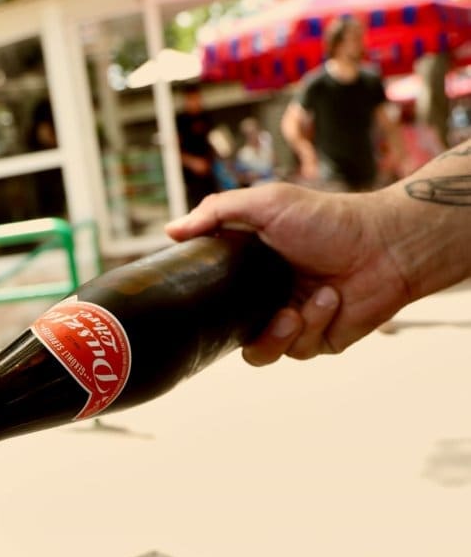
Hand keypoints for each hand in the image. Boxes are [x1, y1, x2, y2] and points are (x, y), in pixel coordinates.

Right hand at [165, 180, 410, 364]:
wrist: (385, 246)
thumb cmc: (329, 219)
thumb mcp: (267, 204)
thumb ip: (217, 213)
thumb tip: (172, 230)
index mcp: (248, 270)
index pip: (212, 298)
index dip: (202, 307)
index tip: (196, 306)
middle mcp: (266, 298)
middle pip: (230, 335)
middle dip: (242, 329)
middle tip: (258, 312)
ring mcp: (291, 321)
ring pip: (261, 352)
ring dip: (278, 332)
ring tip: (296, 310)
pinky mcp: (318, 339)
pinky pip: (298, 349)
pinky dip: (313, 324)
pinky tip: (331, 299)